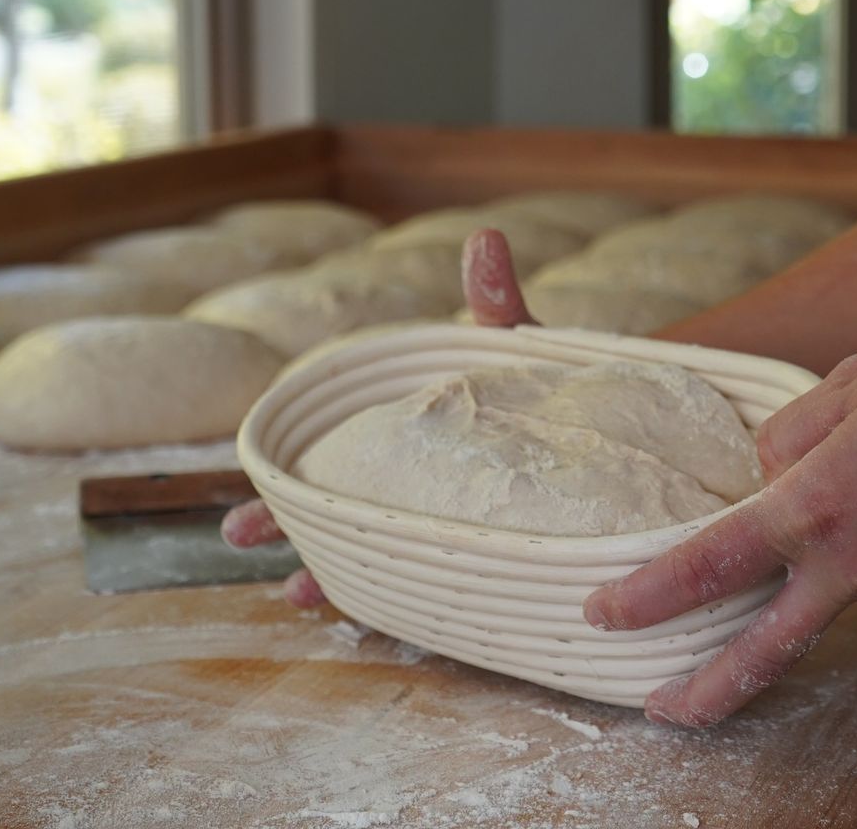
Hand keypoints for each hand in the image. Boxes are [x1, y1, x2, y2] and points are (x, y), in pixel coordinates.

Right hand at [222, 228, 535, 606]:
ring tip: (301, 594)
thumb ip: (496, 301)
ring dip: (332, 569)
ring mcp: (440, 518)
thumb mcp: (518, 341)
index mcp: (404, 435)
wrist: (614, 424)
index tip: (242, 500)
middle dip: (289, 527)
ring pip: (373, 550)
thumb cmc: (547, 382)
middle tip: (242, 538)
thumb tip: (484, 238)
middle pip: (336, 509)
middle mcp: (411, 480)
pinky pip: (430, 579)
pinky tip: (374, 617)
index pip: (331, 459)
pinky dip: (396, 596)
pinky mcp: (479, 551)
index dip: (282, 482)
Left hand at [582, 328, 856, 726]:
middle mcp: (853, 562)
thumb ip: (791, 431)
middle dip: (707, 688)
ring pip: (824, 592)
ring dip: (802, 578)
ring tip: (851, 494)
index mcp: (819, 502)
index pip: (714, 562)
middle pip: (764, 648)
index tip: (606, 615)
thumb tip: (763, 474)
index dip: (652, 595)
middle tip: (661, 709)